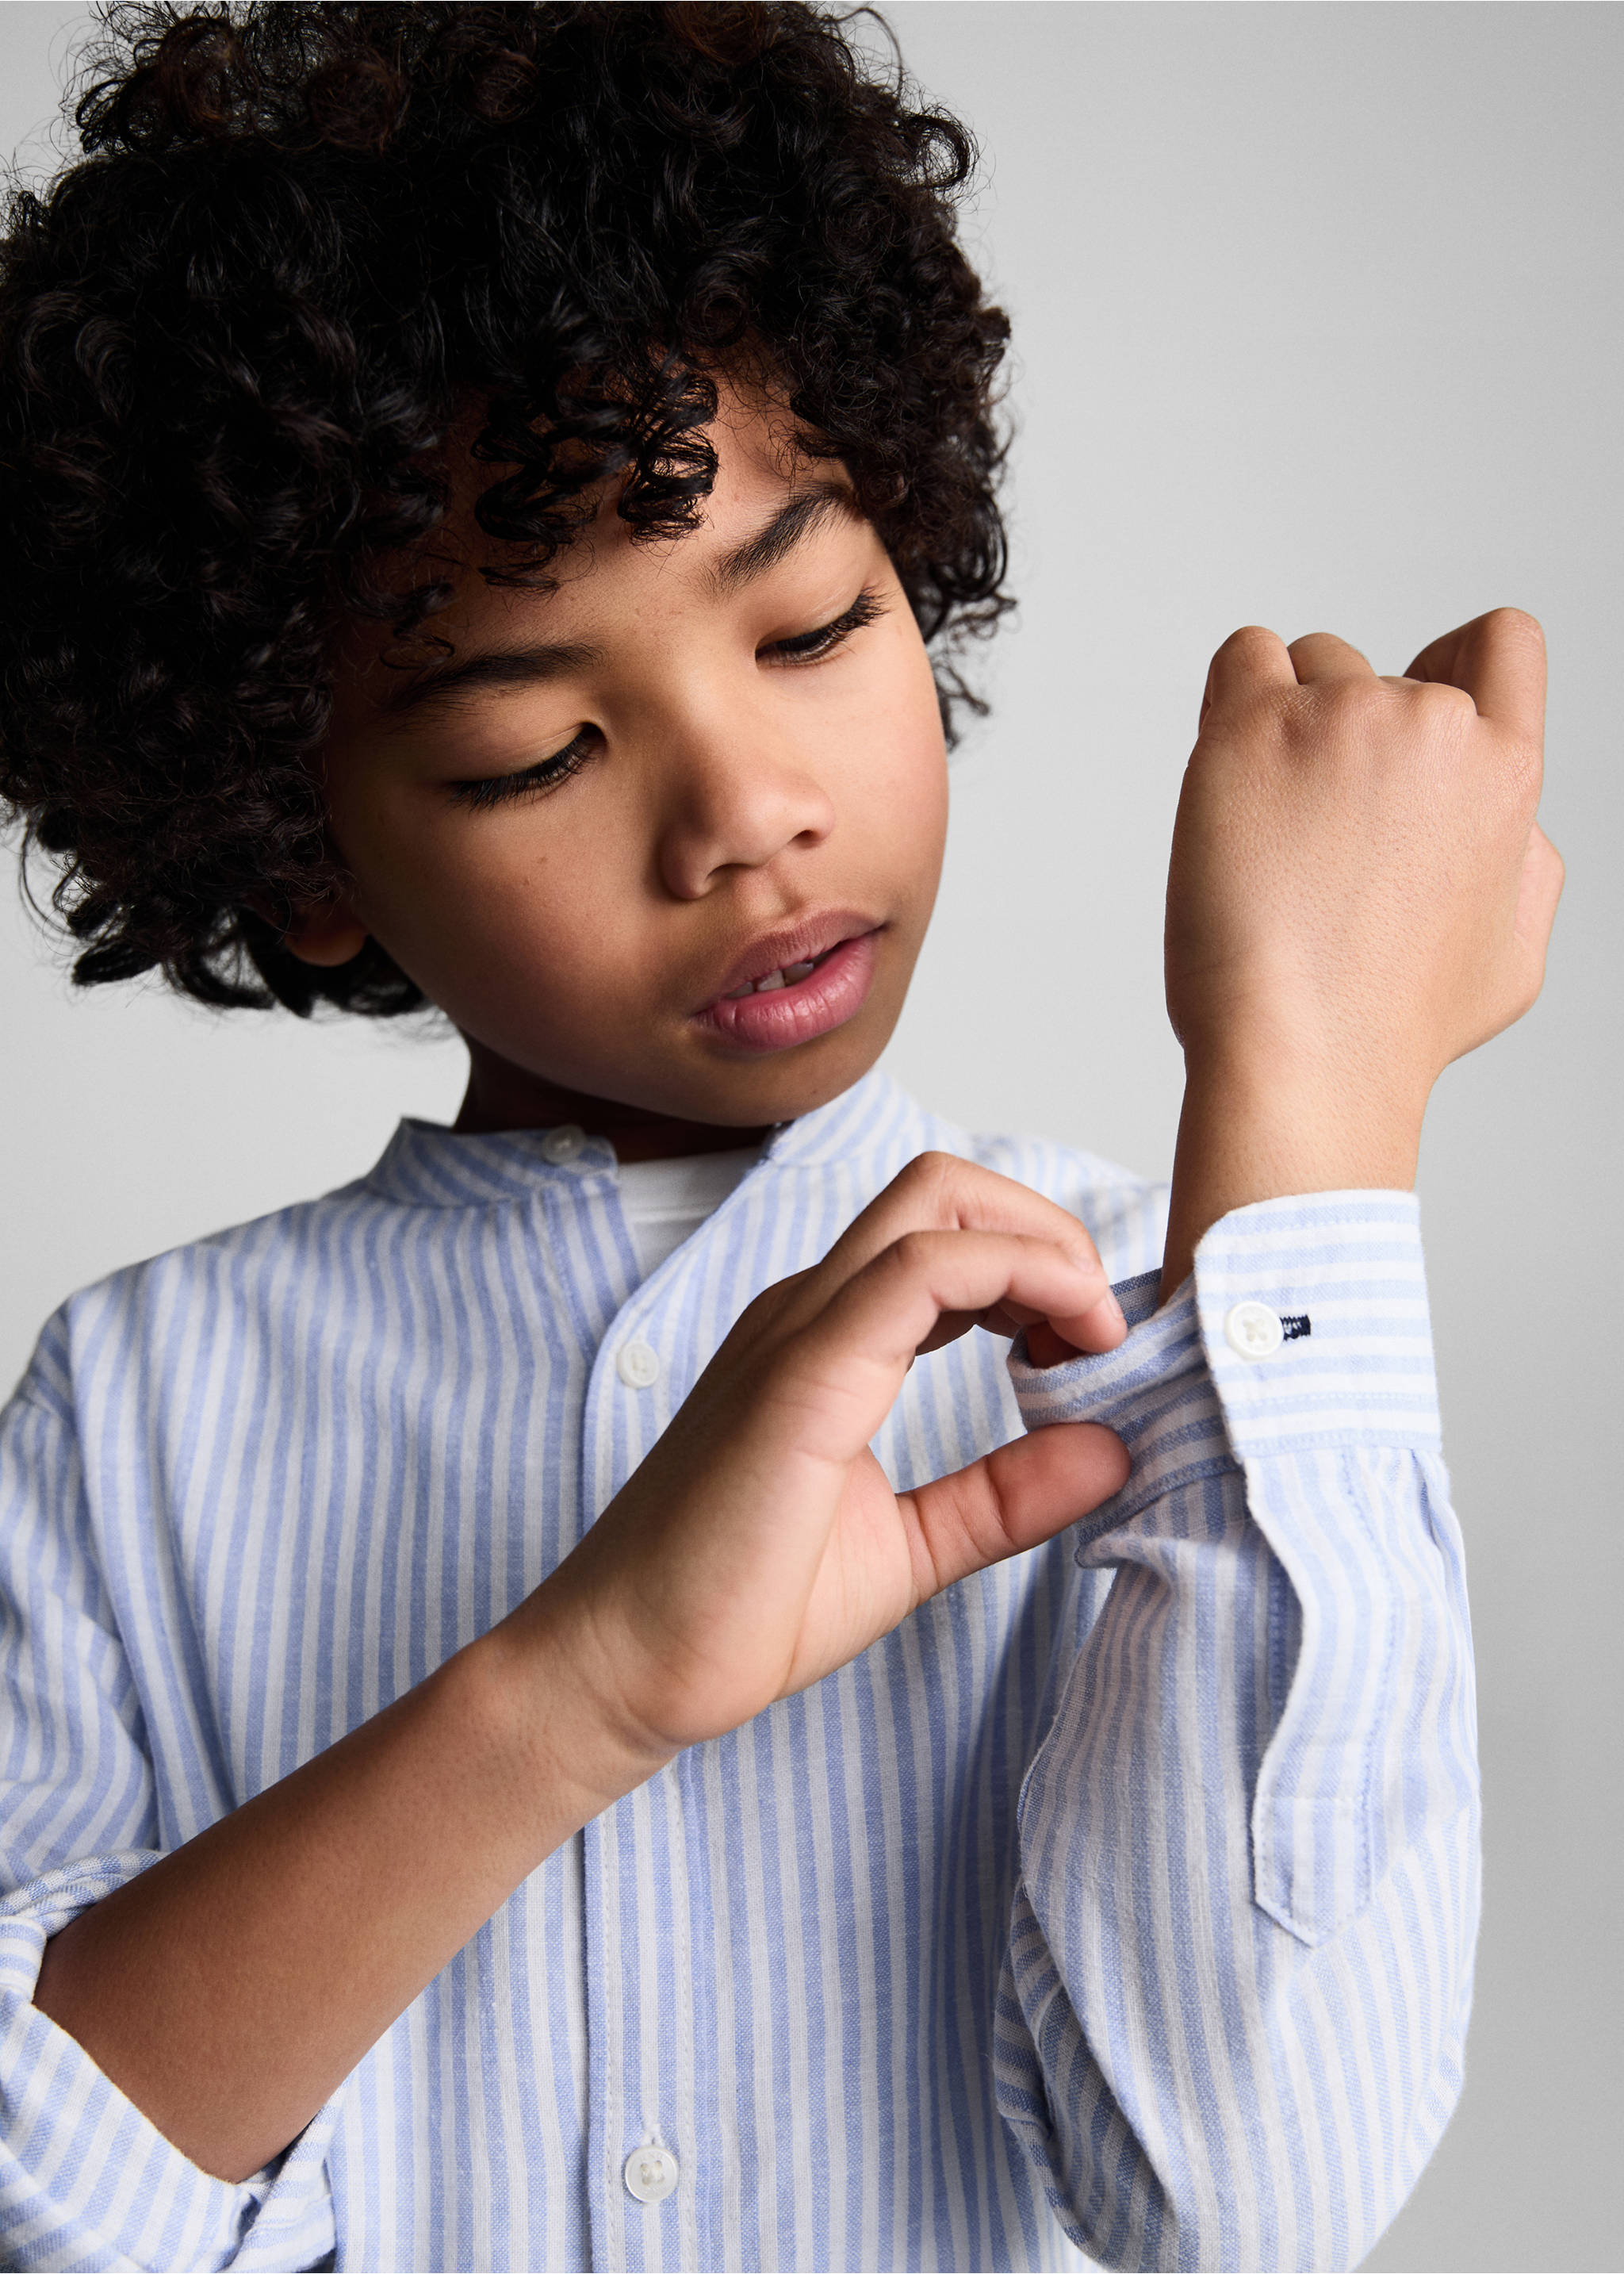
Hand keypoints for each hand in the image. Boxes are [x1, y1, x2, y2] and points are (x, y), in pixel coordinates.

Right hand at [527, 1154, 1130, 1770]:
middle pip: (946, 1189)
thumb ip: (1007, 1495)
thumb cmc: (739, 1609)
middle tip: (1101, 1333)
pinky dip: (1009, 1278)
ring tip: (1090, 1341)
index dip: (1044, 1269)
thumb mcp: (913, 1546)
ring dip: (1042, 1248)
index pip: (950, 1237)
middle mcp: (811, 1311)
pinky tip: (1055, 1351)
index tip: (1095, 1354)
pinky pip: (915, 1274)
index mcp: (831, 1339)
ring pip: (934, 1205)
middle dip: (1051, 1231)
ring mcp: (798, 1333)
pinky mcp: (799, 1377)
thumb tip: (1113, 1447)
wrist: (626, 1668)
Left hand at [1159, 608, 1563, 1292]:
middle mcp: (1434, 726)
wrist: (1305, 1058)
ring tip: (1271, 830)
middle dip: (1349, 736)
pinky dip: (1233, 700)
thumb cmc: (1397, 1028)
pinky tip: (1229, 776)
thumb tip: (1509, 826)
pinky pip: (1243, 657)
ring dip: (1288, 724)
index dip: (1451, 661)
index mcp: (1508, 772)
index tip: (1410, 708)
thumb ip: (1519, 865)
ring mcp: (1343, 718)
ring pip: (1310, 665)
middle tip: (1315, 835)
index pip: (1503, 641)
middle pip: (1384, 674)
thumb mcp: (1511, 954)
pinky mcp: (1253, 729)